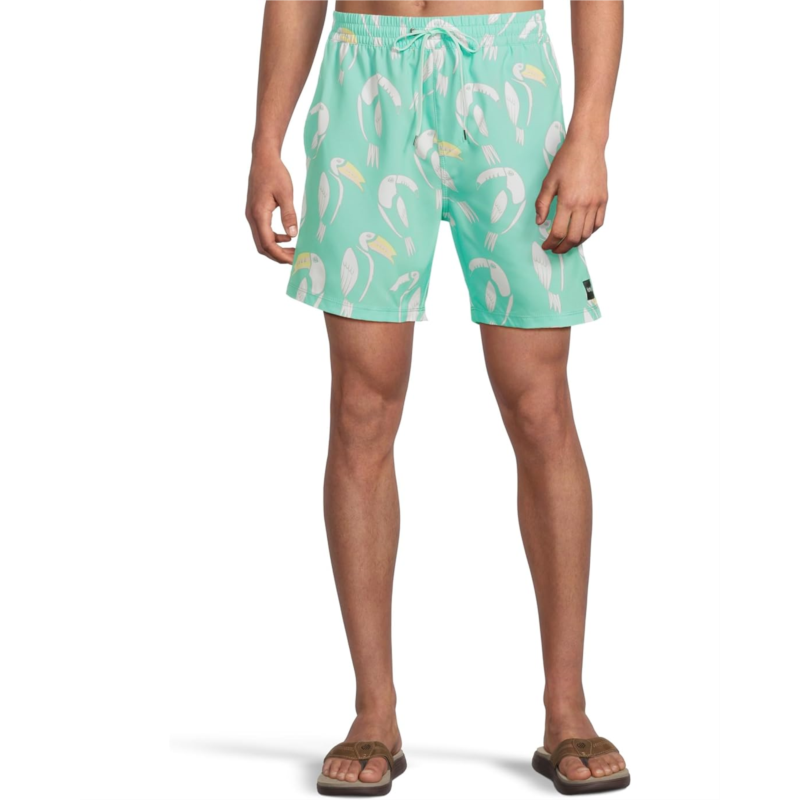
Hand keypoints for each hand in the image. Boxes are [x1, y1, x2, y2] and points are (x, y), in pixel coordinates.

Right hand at [245, 152, 297, 262]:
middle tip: (296, 258)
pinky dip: (274, 239)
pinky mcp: (255, 212)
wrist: (263, 158)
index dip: (280, 255)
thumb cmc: (274, 173)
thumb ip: (289, 215)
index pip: (268, 243)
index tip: (294, 260)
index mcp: (259, 214)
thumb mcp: (286, 193)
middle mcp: (252, 217)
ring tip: (294, 250)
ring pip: (262, 240)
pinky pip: (262, 232)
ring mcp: (252, 215)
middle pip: (262, 246)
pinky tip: (288, 236)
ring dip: (276, 248)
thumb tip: (293, 234)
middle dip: (278, 256)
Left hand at [535, 135, 607, 254]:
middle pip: (574, 238)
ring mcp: (596, 203)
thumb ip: (542, 204)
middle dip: (563, 248)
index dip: (550, 243)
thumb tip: (539, 222)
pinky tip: (582, 231)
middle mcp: (584, 205)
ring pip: (587, 233)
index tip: (546, 245)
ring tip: (567, 242)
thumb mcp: (549, 181)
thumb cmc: (566, 160)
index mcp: (568, 201)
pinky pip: (599, 223)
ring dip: (576, 242)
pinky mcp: (604, 199)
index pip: (558, 232)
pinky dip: (590, 232)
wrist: (587, 145)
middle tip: (555, 249)